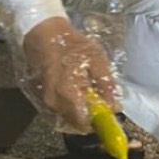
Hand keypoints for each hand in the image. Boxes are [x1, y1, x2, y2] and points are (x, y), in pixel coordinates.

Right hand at [22, 17, 118, 133]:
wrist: (43, 34)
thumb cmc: (72, 45)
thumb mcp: (96, 59)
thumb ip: (106, 85)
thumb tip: (115, 107)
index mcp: (68, 93)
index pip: (84, 124)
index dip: (97, 123)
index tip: (106, 116)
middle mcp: (55, 102)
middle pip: (76, 124)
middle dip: (90, 118)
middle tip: (99, 102)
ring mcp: (46, 101)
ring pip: (68, 118)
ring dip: (80, 111)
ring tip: (87, 93)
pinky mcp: (43, 98)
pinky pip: (61, 110)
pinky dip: (71, 106)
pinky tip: (77, 91)